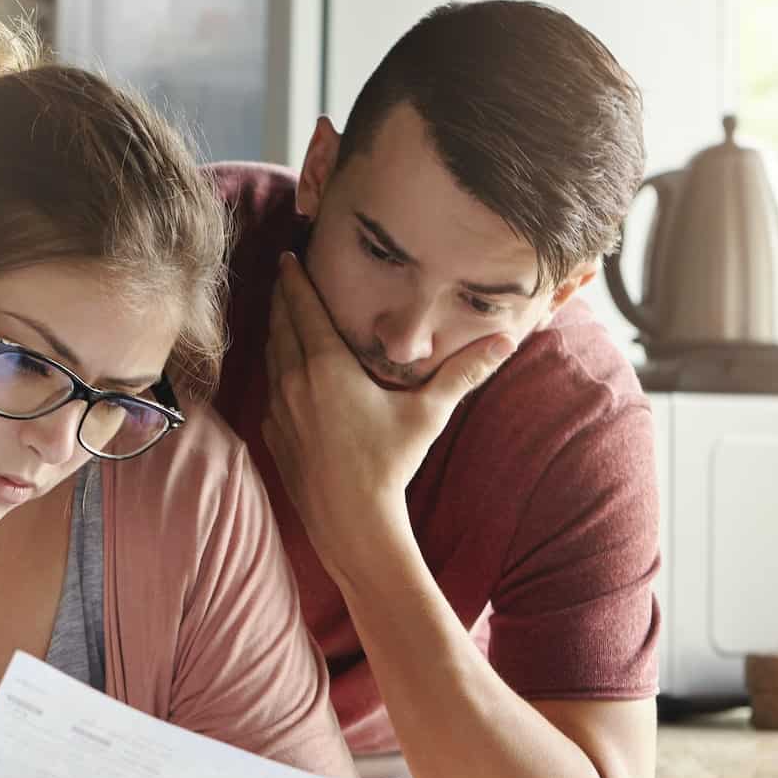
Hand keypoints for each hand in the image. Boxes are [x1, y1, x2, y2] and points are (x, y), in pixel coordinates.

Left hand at [262, 253, 512, 578]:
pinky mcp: (273, 434)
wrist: (350, 521)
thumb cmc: (389, 464)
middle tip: (283, 276)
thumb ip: (464, 374)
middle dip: (282, 298)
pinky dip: (275, 370)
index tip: (289, 256)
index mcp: (326, 366)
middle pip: (280, 326)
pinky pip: (270, 389)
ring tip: (282, 315)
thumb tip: (506, 342)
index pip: (303, 308)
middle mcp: (294, 381)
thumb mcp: (428, 414)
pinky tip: (284, 371)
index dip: (295, 279)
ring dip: (276, 332)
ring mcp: (279, 409)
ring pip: (271, 357)